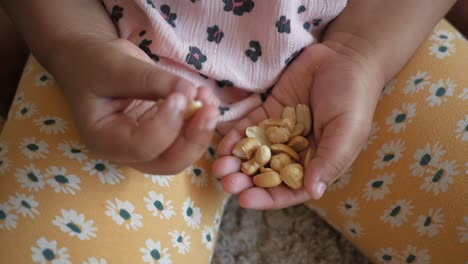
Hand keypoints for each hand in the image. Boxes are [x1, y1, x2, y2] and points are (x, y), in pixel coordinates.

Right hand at [49, 37, 218, 174]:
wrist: (91, 60)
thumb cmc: (95, 62)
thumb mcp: (118, 65)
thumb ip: (153, 80)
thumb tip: (190, 92)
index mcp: (103, 139)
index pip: (142, 147)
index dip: (167, 125)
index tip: (182, 96)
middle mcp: (125, 151)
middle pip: (168, 162)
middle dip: (193, 139)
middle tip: (209, 109)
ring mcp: (146, 146)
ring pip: (181, 153)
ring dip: (200, 129)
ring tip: (208, 97)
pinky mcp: (161, 135)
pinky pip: (184, 137)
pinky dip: (199, 120)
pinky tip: (205, 96)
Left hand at [212, 43, 383, 208]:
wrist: (344, 58)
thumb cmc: (353, 98)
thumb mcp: (347, 131)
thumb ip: (330, 161)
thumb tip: (313, 193)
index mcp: (316, 163)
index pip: (289, 189)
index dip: (267, 198)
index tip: (245, 200)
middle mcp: (295, 152)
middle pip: (266, 173)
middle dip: (245, 180)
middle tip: (227, 182)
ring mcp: (280, 132)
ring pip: (254, 153)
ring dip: (236, 161)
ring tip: (219, 166)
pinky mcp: (269, 112)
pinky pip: (250, 128)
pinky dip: (236, 137)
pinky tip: (222, 144)